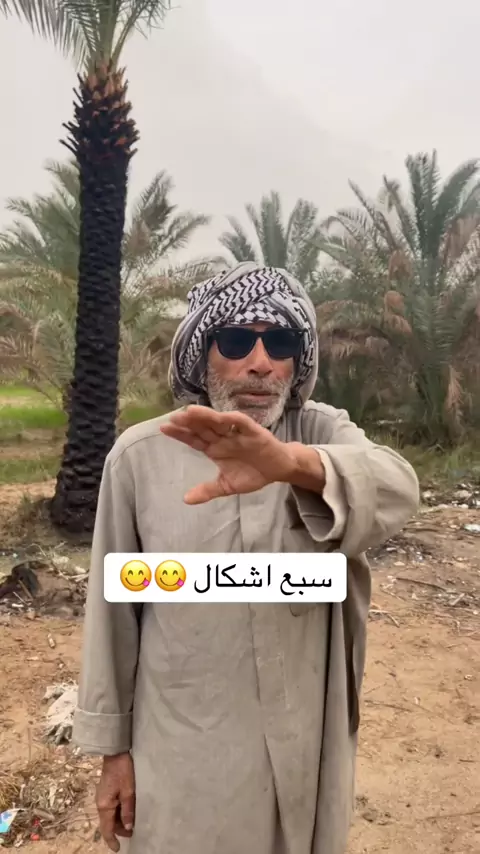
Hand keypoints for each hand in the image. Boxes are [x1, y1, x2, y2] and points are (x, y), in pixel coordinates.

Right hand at [96, 753, 134, 851]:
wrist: (115, 754)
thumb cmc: (123, 771)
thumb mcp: (129, 792)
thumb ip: (128, 810)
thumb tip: (129, 827)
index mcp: (104, 806)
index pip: (106, 829)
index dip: (112, 840)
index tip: (118, 848)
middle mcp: (100, 804)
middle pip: (108, 823)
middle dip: (119, 829)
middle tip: (133, 831)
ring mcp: (102, 797)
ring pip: (110, 815)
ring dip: (119, 821)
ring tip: (132, 821)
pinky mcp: (105, 792)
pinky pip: (110, 808)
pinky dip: (118, 812)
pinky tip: (126, 810)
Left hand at [160, 405, 298, 503]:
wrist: (278, 470)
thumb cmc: (253, 473)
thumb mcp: (227, 486)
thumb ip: (208, 491)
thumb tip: (185, 500)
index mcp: (215, 448)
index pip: (194, 439)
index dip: (180, 434)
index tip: (164, 428)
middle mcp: (223, 437)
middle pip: (203, 427)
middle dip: (189, 423)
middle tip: (173, 418)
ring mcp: (237, 433)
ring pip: (218, 422)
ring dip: (205, 416)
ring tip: (190, 412)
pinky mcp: (253, 432)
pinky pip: (241, 423)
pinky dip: (231, 419)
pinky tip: (220, 416)